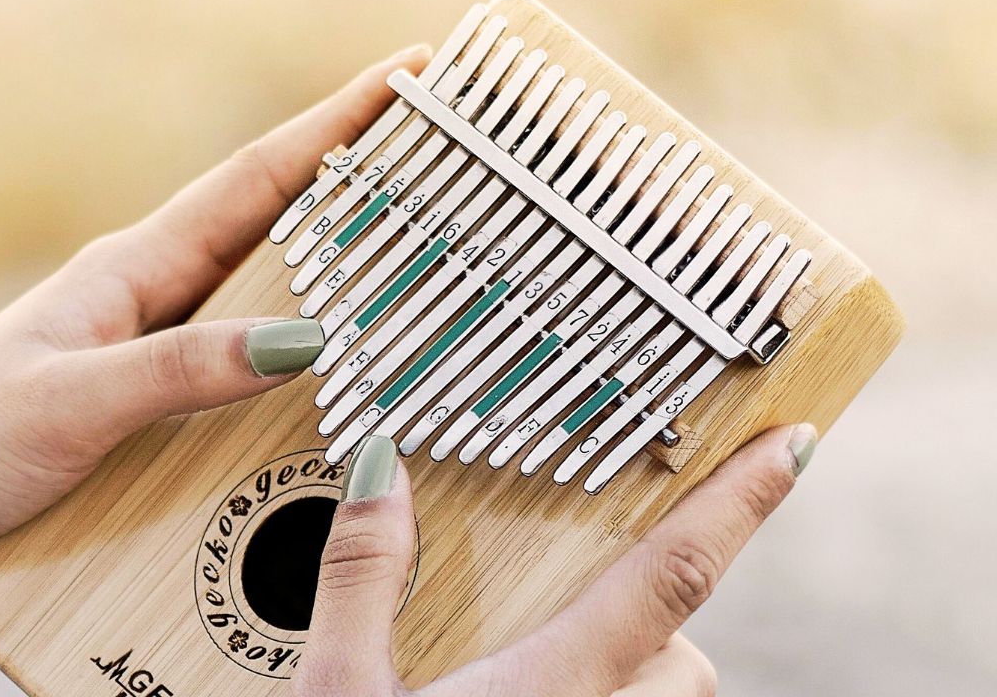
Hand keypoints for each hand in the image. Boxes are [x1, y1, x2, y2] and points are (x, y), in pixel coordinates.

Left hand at [0, 45, 440, 695]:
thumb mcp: (74, 404)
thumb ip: (181, 370)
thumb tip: (305, 336)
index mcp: (128, 272)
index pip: (254, 181)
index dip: (337, 125)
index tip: (414, 74)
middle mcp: (142, 301)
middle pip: (272, 230)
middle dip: (360, 190)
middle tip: (450, 162)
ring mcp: (140, 355)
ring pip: (260, 302)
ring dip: (335, 280)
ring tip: (423, 264)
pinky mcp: (133, 414)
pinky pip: (234, 374)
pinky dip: (291, 365)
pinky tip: (332, 389)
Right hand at [287, 426, 815, 695]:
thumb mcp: (332, 692)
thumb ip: (361, 578)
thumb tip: (382, 476)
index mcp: (546, 690)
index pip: (669, 577)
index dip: (735, 504)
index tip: (789, 448)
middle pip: (684, 660)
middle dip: (649, 622)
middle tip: (576, 603)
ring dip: (631, 683)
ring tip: (546, 674)